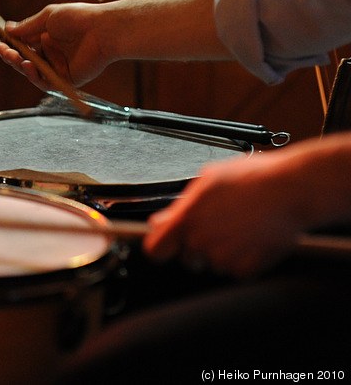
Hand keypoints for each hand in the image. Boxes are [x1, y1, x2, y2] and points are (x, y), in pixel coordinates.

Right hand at [0, 3, 114, 89]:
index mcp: (46, 38)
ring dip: (19, 65)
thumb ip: (27, 27)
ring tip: (14, 57)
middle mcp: (51, 53)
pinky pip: (46, 82)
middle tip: (1, 52)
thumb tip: (7, 29)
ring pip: (32, 72)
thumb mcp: (47, 17)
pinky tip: (28, 66)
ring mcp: (58, 67)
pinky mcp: (67, 80)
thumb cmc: (78, 18)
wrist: (101, 29)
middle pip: (23, 60)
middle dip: (10, 56)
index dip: (7, 47)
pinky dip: (34, 76)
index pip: (21, 45)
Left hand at [143, 133, 350, 276]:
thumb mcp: (207, 179)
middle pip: (186, 259)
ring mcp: (223, 258)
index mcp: (186, 220)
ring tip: (239, 226)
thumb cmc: (252, 177)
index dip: (160, 247)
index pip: (155, 250)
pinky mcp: (246, 269)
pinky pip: (235, 270)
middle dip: (195, 247)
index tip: (167, 243)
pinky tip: (251, 236)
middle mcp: (201, 242)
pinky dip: (242, 259)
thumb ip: (181, 204)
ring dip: (221, 251)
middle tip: (215, 227)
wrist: (292, 189)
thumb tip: (162, 220)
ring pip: (212, 264)